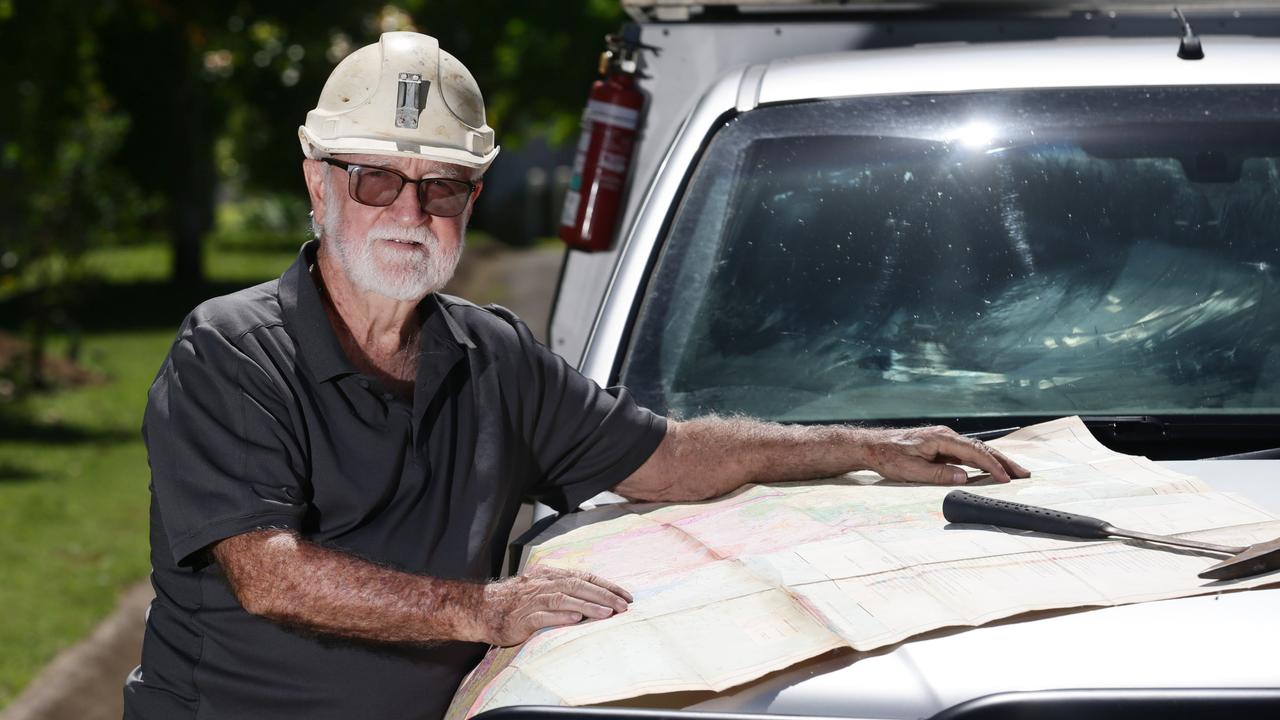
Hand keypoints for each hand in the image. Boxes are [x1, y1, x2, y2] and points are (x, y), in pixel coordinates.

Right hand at [477, 565, 631, 646]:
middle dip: (604, 595)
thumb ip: (564, 591)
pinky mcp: (522, 618)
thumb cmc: (514, 602)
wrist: (481, 610)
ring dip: (588, 606)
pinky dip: (561, 617)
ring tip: (608, 613)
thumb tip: (595, 599)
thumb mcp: (541, 590)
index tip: (626, 596)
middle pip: (578, 585)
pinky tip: (576, 621)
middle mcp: (543, 584)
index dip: (607, 585)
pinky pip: (543, 616)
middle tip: (624, 606)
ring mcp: (532, 600)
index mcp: (550, 575)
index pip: (584, 577)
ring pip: (564, 598)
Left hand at [862, 426, 1029, 484]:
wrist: (871, 447)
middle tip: (1023, 474)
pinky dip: (982, 462)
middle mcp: (945, 436)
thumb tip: (964, 477)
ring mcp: (944, 441)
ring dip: (995, 461)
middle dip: (1003, 461)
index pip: (973, 452)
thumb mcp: (911, 470)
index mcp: (940, 439)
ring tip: (1014, 473)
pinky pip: (966, 454)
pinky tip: (991, 470)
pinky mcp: (940, 447)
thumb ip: (938, 474)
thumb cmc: (888, 457)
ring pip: (976, 451)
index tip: (1006, 478)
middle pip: (981, 448)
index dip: (992, 466)